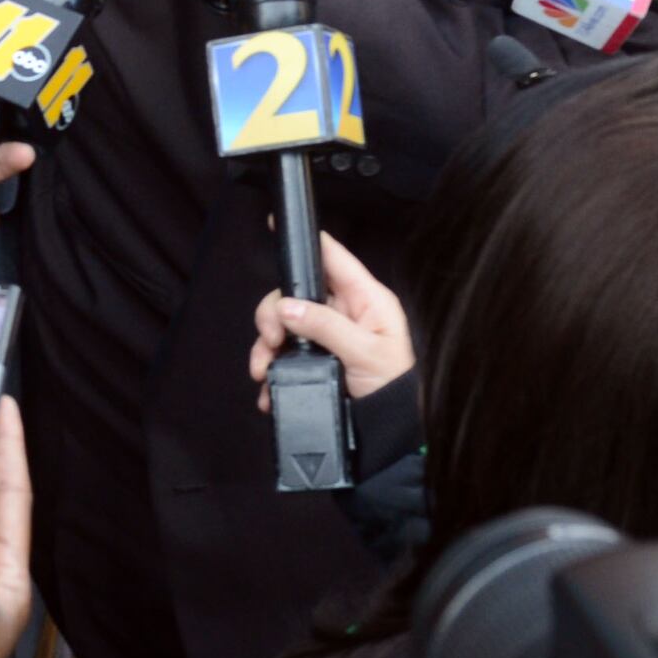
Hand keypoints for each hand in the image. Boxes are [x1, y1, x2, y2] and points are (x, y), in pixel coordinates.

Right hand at [252, 229, 409, 403]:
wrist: (389, 430)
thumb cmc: (394, 387)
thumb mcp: (365, 352)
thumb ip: (327, 326)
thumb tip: (288, 308)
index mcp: (364, 299)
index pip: (333, 258)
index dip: (307, 241)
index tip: (277, 226)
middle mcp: (342, 311)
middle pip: (295, 292)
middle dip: (274, 314)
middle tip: (272, 339)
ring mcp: (326, 335)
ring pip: (283, 323)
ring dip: (267, 345)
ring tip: (264, 370)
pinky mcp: (314, 359)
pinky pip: (283, 353)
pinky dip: (271, 367)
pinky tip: (268, 385)